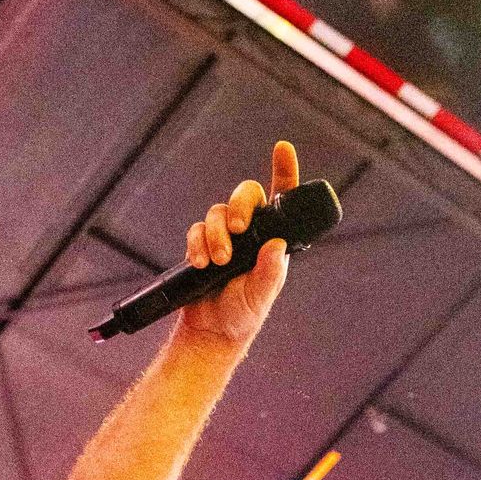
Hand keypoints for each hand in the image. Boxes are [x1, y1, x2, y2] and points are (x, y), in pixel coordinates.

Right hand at [172, 140, 298, 352]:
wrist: (212, 330)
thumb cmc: (243, 313)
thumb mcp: (261, 295)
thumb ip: (269, 272)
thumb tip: (276, 246)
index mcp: (273, 237)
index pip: (282, 197)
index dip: (283, 170)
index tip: (282, 148)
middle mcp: (251, 231)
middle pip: (245, 195)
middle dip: (239, 205)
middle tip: (237, 229)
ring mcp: (225, 236)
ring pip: (217, 212)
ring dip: (216, 234)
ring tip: (218, 262)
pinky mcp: (202, 244)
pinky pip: (197, 229)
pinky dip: (198, 244)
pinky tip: (202, 263)